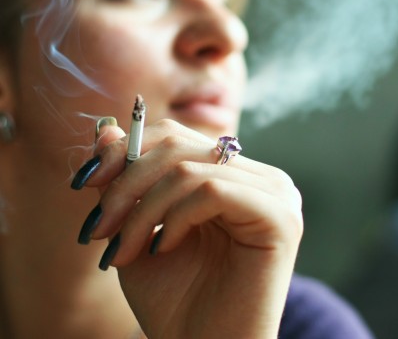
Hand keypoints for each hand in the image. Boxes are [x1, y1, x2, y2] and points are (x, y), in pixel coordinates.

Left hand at [78, 119, 302, 338]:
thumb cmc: (175, 299)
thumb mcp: (137, 230)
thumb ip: (124, 180)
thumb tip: (105, 129)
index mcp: (235, 177)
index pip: (178, 137)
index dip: (127, 151)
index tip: (84, 183)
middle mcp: (262, 178)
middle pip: (181, 145)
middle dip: (126, 184)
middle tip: (99, 229)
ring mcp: (277, 195)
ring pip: (191, 169)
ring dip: (142, 211)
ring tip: (123, 252)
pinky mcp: (281, 217)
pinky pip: (213, 191)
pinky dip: (175, 219)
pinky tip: (165, 248)